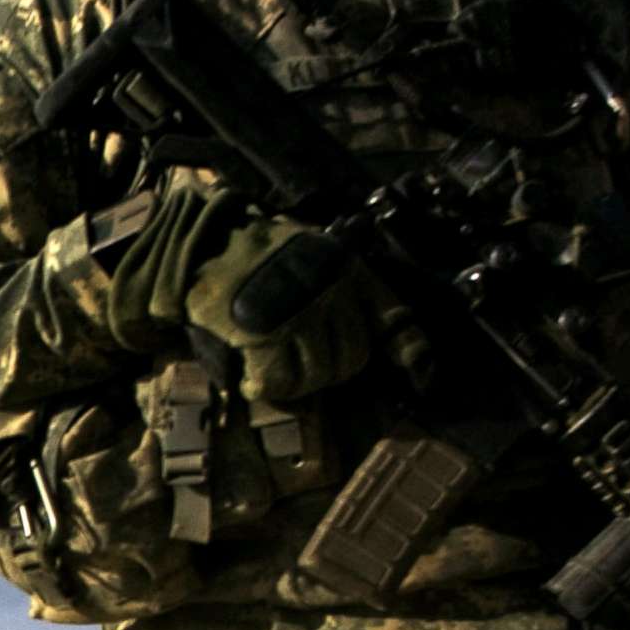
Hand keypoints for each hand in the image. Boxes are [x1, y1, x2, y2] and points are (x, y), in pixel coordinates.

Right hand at [110, 187, 428, 401]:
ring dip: (293, 383)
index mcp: (349, 270)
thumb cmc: (256, 255)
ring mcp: (301, 311)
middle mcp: (333, 289)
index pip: (393, 318)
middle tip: (297, 368)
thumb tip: (358, 345)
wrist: (206, 244)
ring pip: (317, 375)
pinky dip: (263, 386)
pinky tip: (250, 379)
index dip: (411, 355)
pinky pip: (279, 380)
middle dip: (327, 373)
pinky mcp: (266, 332)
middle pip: (351, 360)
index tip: (424, 382)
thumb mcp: (311, 258)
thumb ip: (339, 291)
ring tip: (271, 373)